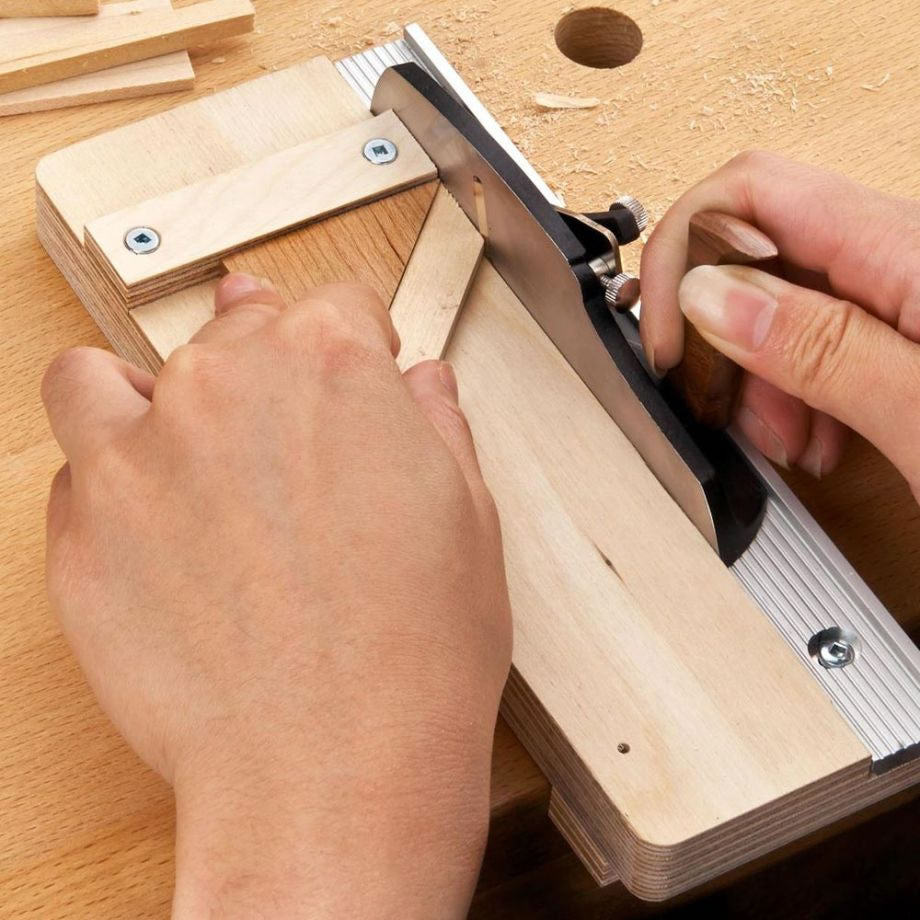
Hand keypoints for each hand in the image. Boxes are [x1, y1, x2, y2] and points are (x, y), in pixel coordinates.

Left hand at [42, 275, 511, 918]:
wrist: (336, 767)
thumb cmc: (412, 655)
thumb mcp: (468, 517)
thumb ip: (437, 427)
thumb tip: (422, 389)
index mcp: (332, 366)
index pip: (336, 304)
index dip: (358, 340)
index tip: (358, 369)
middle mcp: (228, 387)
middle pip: (234, 328)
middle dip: (266, 367)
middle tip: (285, 434)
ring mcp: (143, 452)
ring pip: (109, 376)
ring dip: (144, 395)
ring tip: (179, 444)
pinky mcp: (84, 532)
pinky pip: (72, 469)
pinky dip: (104, 480)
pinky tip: (153, 524)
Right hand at [640, 151, 919, 498]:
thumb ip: (817, 347)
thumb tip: (709, 297)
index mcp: (913, 251)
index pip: (752, 193)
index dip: (685, 253)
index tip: (663, 333)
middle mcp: (906, 257)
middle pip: (759, 247)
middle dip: (719, 329)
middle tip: (722, 403)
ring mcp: (904, 294)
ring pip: (781, 297)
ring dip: (755, 368)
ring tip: (781, 434)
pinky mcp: (904, 333)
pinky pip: (818, 335)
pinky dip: (793, 386)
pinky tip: (812, 434)